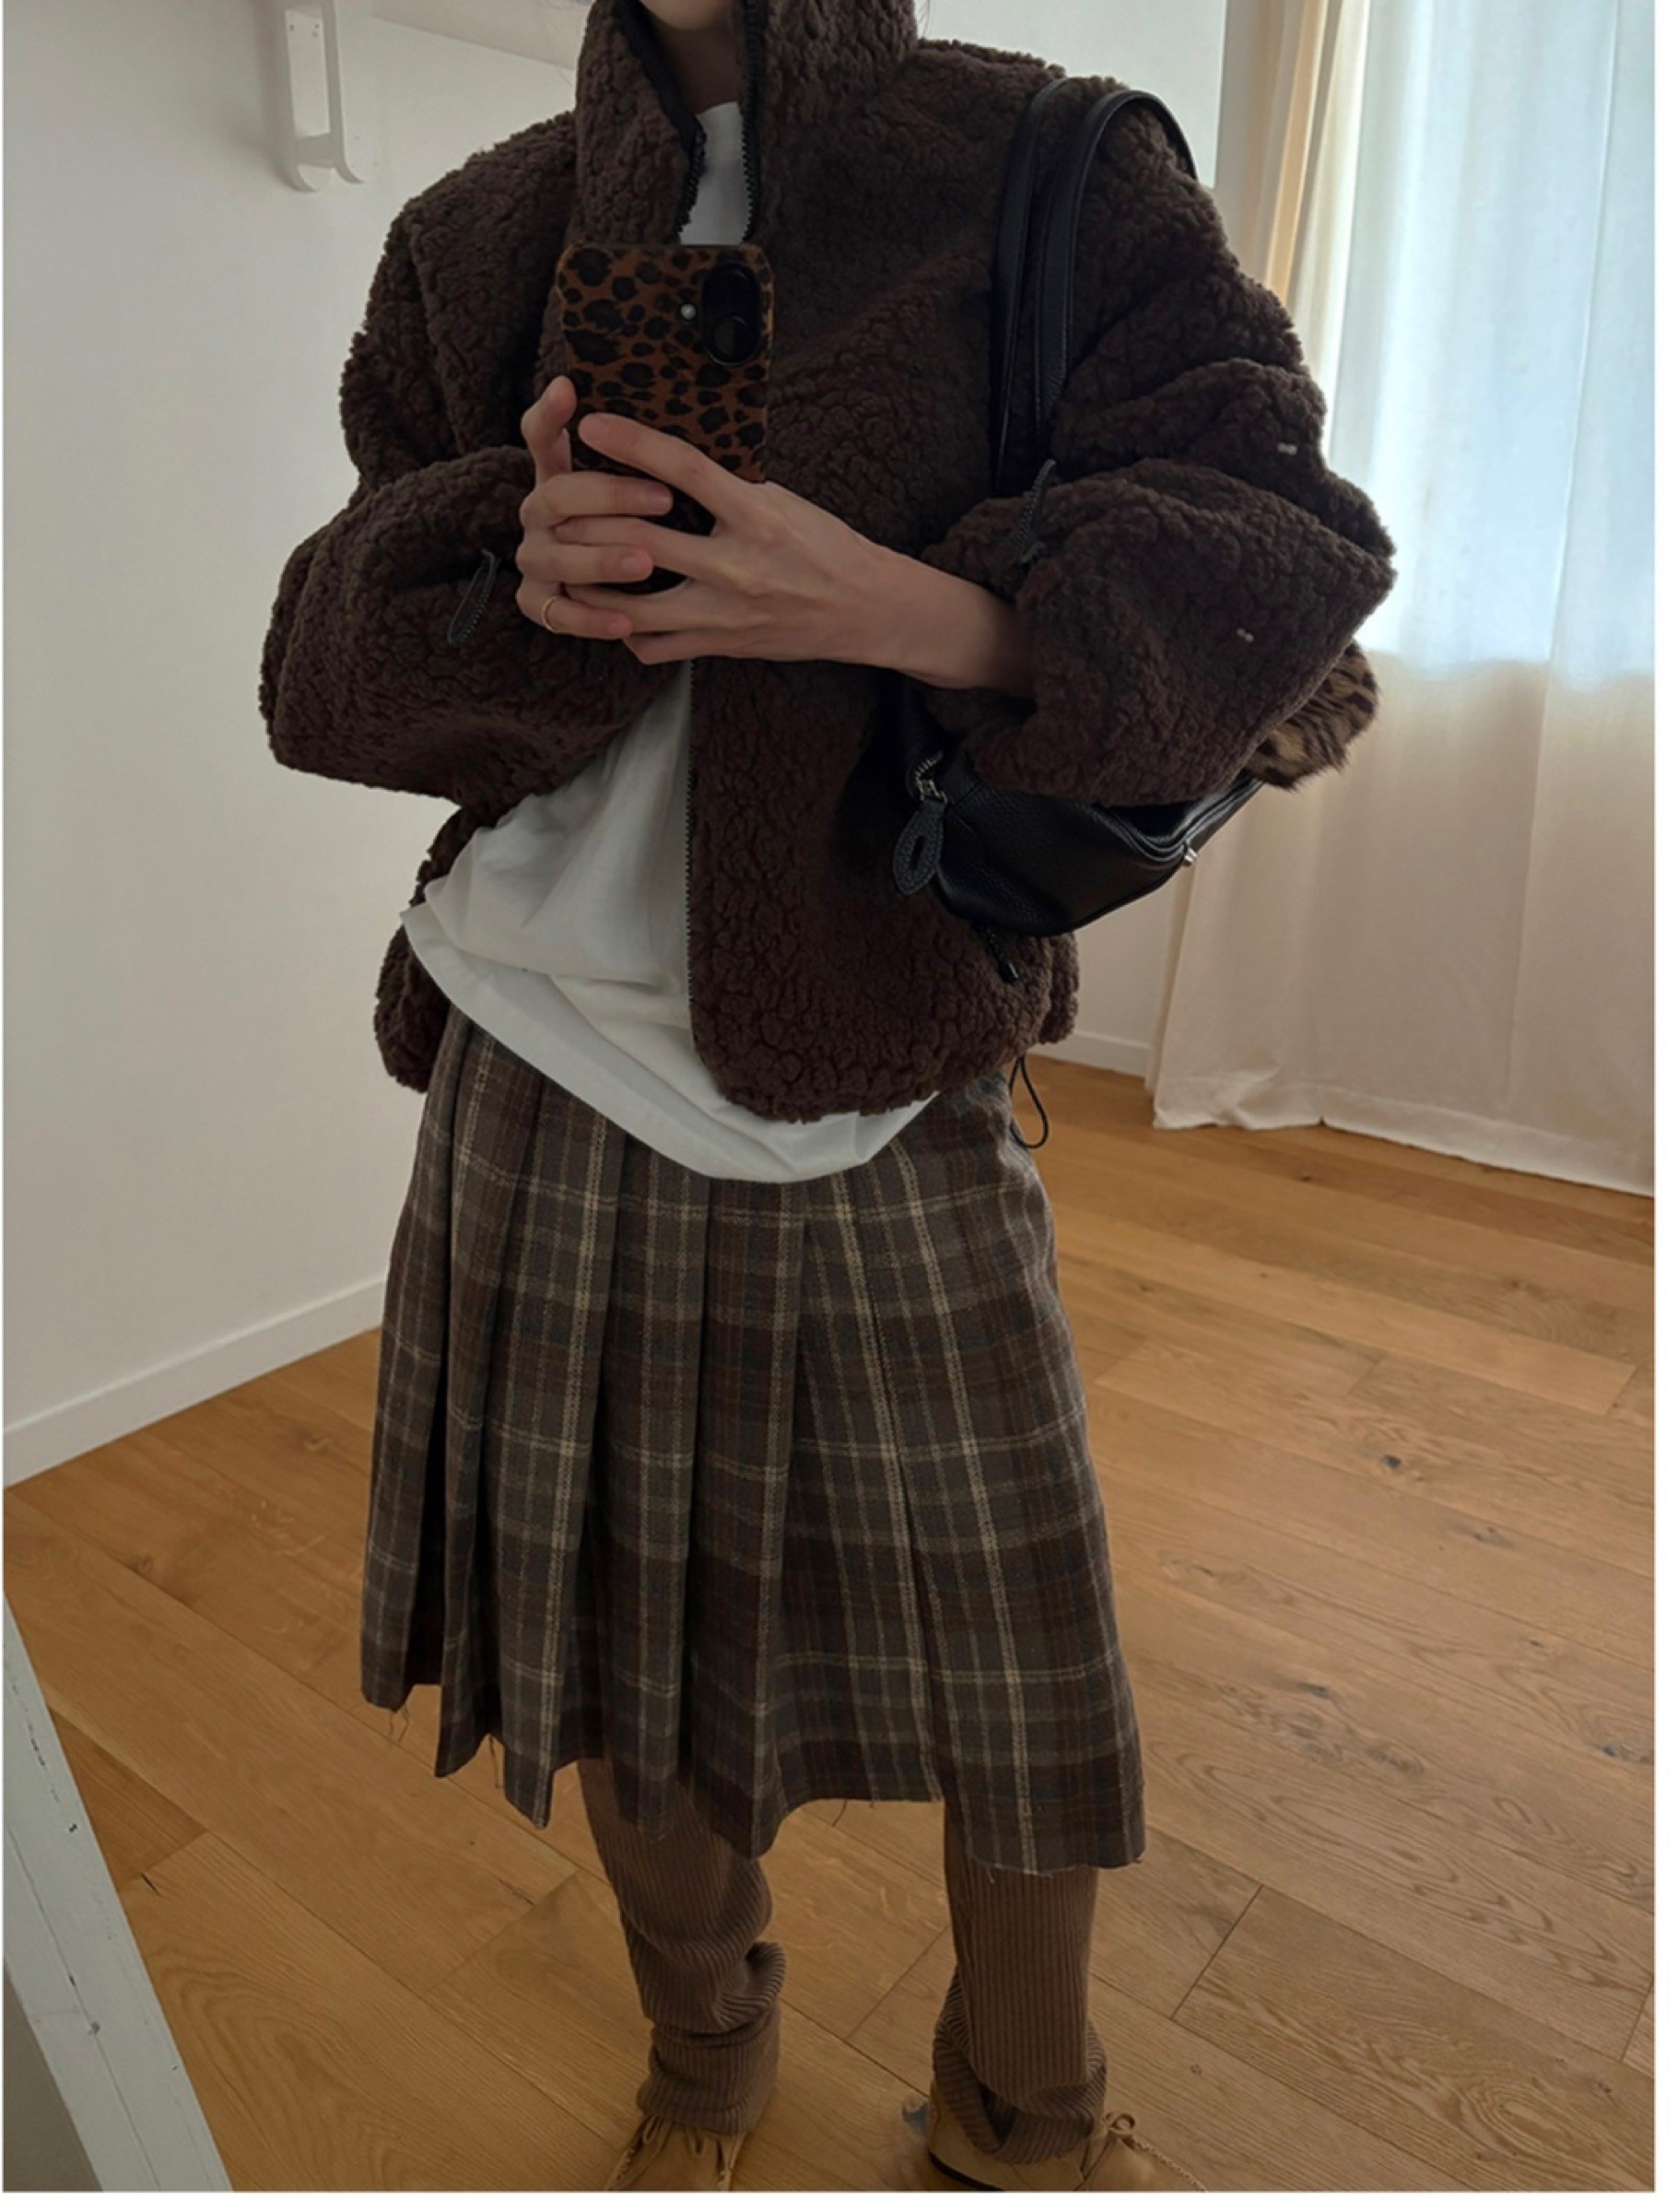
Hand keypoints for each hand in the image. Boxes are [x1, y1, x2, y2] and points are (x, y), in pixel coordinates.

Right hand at [512, 375, 679, 639]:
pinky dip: (590, 620)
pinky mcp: (537, 602)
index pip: (540, 434)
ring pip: (557, 557)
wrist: (627, 589)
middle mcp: (537, 514)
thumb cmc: (650, 525)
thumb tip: (678, 407)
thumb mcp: (658, 485)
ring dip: (601, 560)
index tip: (570, 391)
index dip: (550, 414)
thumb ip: (656, 458)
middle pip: (558, 495)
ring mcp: (534, 558)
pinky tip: (626, 623)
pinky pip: (557, 615)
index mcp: (558, 475)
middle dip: (611, 496)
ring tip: (645, 563)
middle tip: (664, 499)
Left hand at [556, 407, 897, 666]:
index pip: (684, 468)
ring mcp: (724, 614)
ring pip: (633, 603)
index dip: (633, 443)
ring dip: (593, 580)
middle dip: (590, 517)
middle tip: (557, 500)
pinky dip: (625, 627)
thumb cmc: (824, 547)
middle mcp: (736, 567)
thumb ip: (729, 487)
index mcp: (755, 516)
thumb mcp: (782, 501)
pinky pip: (653, 646)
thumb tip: (672, 461)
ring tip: (570, 559)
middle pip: (641, 537)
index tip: (593, 424)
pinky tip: (615, 607)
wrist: (864, 611)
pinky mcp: (720, 646)